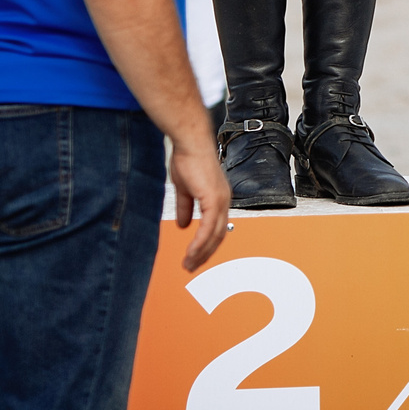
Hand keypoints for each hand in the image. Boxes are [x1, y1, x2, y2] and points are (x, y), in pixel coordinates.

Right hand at [166, 133, 233, 272]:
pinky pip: (208, 227)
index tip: (196, 256)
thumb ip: (186, 208)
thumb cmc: (188, 159)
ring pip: (214, 235)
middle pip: (218, 235)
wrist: (190, 143)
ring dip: (201, 252)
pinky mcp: (213, 199)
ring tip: (188, 264)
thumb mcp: (185, 189)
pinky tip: (191, 252)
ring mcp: (220, 200)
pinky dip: (200, 242)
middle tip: (191, 266)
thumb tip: (184, 225)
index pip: (217, 228)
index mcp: (219, 198)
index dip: (207, 244)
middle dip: (205, 254)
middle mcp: (224, 200)